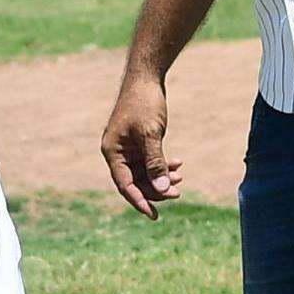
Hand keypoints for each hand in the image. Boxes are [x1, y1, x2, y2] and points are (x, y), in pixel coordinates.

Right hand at [100, 71, 180, 219]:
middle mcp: (117, 152)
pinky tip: (178, 164)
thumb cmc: (144, 103)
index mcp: (113, 152)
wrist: (146, 77)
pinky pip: (149, 160)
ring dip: (161, 177)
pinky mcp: (138, 141)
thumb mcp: (151, 134)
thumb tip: (162, 188)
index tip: (154, 215)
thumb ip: (155, 162)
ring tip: (180, 177)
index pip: (125, 185)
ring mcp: (127, 147)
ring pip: (144, 172)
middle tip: (177, 192)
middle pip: (135, 181)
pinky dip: (163, 164)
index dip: (140, 201)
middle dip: (156, 188)